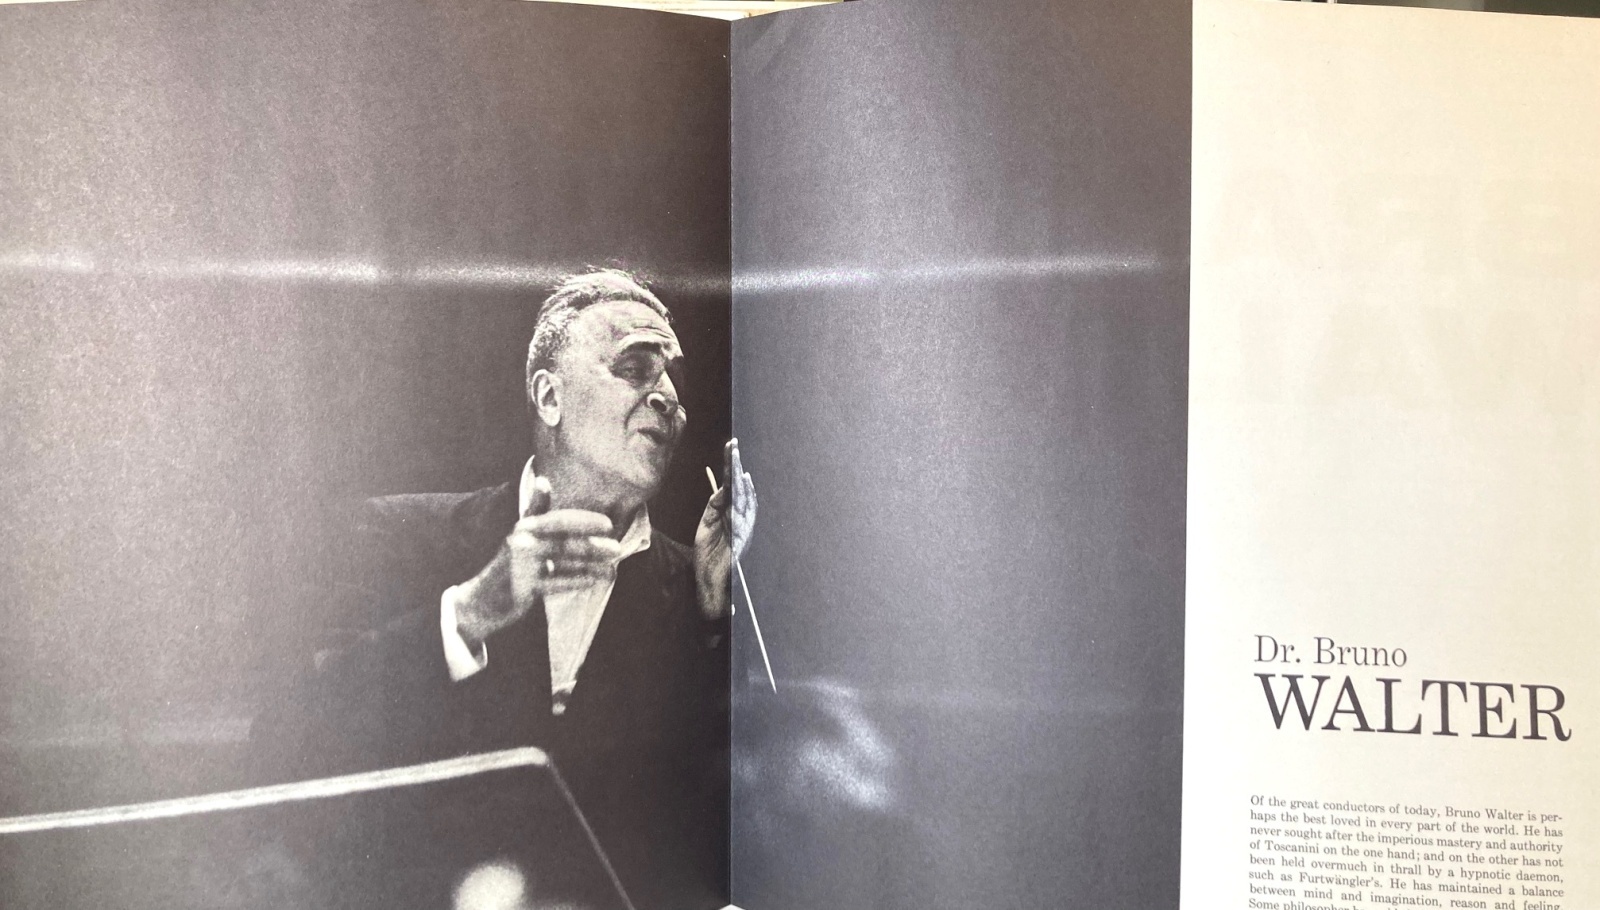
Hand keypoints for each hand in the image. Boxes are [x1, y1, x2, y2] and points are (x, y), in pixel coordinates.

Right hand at [454, 477, 621, 646]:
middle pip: (564, 540)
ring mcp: (522, 565)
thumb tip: (543, 480)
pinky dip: (579, 580)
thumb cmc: (510, 564)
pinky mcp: (524, 587)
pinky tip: (596, 579)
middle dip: (593, 544)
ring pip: (564, 562)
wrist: (482, 599)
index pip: (559, 519)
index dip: (584, 521)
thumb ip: (536, 510)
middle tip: (617, 548)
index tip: (607, 524)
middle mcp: (523, 541)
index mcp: (525, 526)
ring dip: (592, 564)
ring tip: (612, 567)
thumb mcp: (520, 534)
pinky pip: (557, 582)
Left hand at [696, 438, 756, 619]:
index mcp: (729, 514)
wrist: (709, 582)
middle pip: (738, 487)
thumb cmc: (708, 556)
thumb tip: (721, 488)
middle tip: (733, 445)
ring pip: (743, 495)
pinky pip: (745, 512)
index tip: (730, 448)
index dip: (730, 468)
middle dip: (735, 465)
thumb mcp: (706, 526)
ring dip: (738, 475)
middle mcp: (739, 517)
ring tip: (735, 456)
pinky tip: (744, 482)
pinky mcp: (743, 535)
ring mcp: (743, 526)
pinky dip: (746, 497)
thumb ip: (714, 506)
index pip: (729, 487)